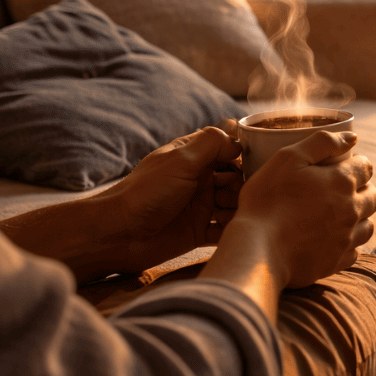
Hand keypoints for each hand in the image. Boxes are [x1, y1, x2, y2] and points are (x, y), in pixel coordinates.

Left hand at [97, 126, 243, 272]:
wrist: (118, 234)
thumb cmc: (146, 192)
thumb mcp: (182, 159)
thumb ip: (213, 143)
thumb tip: (240, 142)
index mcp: (193, 158)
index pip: (228, 149)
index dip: (244, 155)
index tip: (257, 161)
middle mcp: (199, 180)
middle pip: (236, 178)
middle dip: (246, 184)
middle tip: (246, 192)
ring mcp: (200, 206)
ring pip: (234, 204)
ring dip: (240, 208)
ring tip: (238, 212)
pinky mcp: (198, 232)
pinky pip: (224, 230)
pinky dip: (233, 229)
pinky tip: (237, 230)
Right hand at [233, 130, 375, 287]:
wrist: (257, 249)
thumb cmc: (267, 200)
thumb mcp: (288, 158)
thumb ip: (322, 142)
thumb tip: (352, 138)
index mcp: (342, 182)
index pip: (366, 168)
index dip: (357, 164)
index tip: (344, 166)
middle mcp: (352, 210)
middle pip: (374, 197)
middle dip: (364, 190)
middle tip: (342, 190)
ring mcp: (346, 238)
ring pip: (368, 225)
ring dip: (360, 217)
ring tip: (339, 215)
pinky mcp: (337, 261)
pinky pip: (354, 251)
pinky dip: (348, 244)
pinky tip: (331, 240)